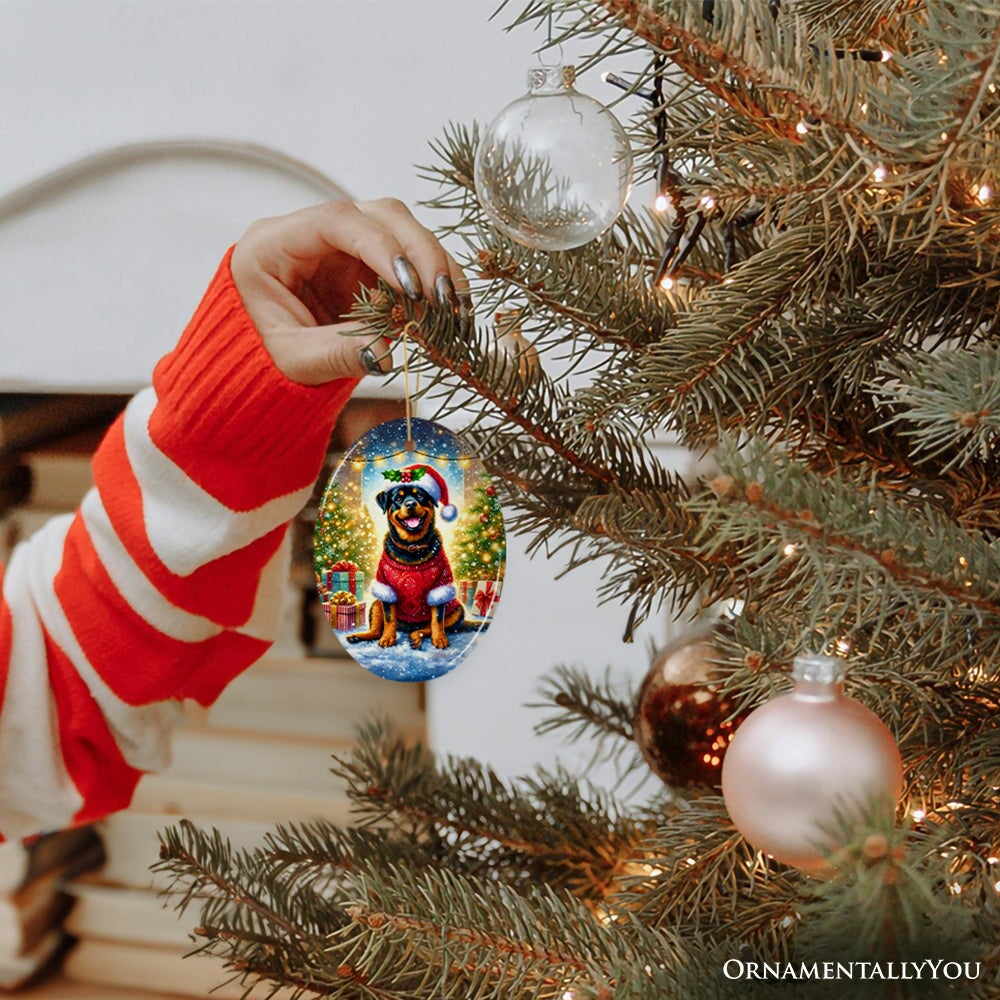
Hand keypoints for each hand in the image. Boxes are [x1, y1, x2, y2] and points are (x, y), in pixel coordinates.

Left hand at [230, 199, 468, 385]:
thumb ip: (335, 354)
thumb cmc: (261, 355)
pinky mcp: (370, 265)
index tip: (410, 285)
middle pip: (380, 215)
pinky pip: (413, 261)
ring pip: (405, 231)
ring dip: (436, 267)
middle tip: (441, 298)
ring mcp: (346, 246)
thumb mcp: (292, 361)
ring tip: (452, 310)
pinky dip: (434, 283)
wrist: (260, 362)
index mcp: (274, 243)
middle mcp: (314, 233)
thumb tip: (386, 351)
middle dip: (420, 252)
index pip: (336, 220)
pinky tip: (447, 312)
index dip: (381, 246)